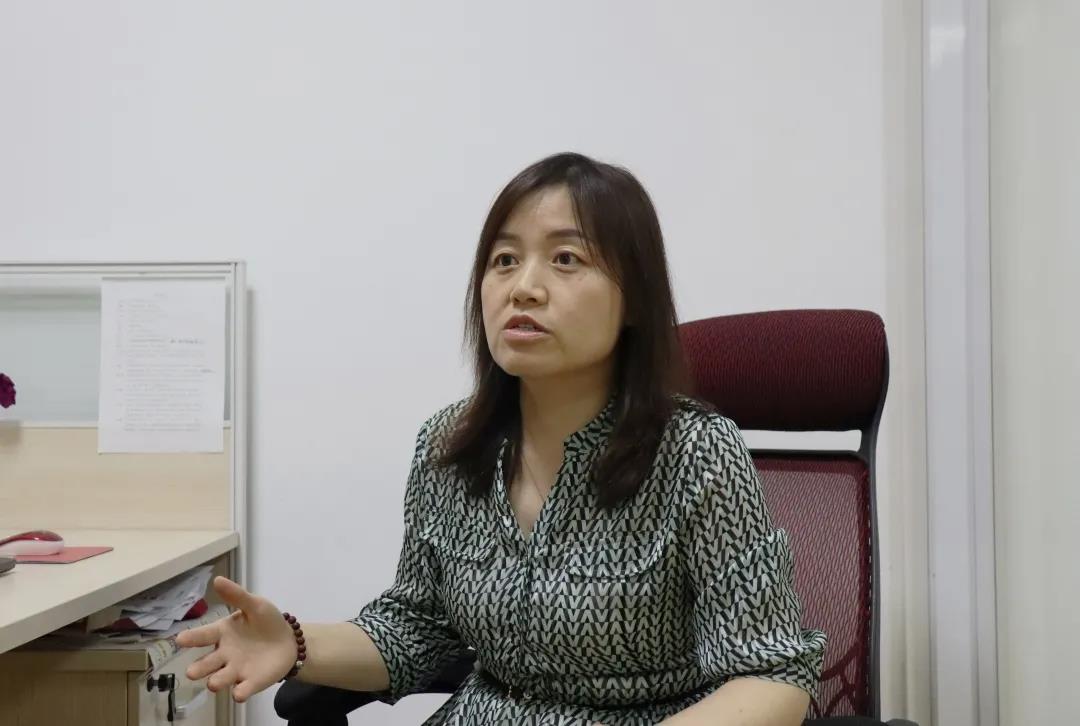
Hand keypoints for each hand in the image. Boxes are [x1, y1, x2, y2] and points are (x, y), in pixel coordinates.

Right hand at [174, 576, 296, 701]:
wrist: (289, 640)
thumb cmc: (266, 621)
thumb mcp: (254, 605)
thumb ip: (237, 595)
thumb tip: (217, 579)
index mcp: (222, 633)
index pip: (203, 635)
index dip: (191, 638)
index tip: (180, 639)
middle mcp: (224, 654)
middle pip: (207, 663)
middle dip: (198, 668)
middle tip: (192, 672)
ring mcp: (236, 670)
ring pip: (221, 679)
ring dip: (216, 681)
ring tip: (213, 683)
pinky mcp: (251, 682)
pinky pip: (243, 689)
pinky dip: (240, 692)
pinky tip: (239, 693)